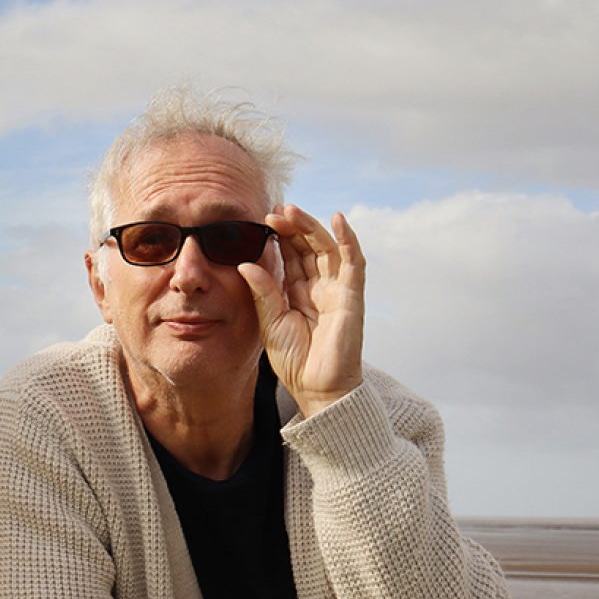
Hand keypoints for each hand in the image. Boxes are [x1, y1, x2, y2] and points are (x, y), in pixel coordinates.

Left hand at [238, 205, 364, 417]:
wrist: (316, 388)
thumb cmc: (294, 360)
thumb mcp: (270, 322)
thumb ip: (262, 292)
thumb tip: (245, 264)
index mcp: (295, 291)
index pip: (289, 255)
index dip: (278, 236)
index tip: (261, 219)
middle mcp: (316, 285)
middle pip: (307, 246)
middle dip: (292, 226)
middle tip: (274, 211)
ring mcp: (335, 288)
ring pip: (326, 248)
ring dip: (311, 227)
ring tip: (292, 211)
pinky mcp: (351, 295)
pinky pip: (353, 262)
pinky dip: (348, 239)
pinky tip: (338, 220)